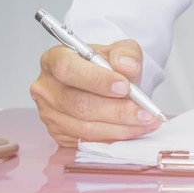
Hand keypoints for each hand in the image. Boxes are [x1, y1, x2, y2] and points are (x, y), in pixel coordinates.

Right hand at [29, 40, 161, 146]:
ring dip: (120, 127)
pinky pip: (88, 141)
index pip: (68, 69)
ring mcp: (50, 113)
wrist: (108, 85)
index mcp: (55, 59)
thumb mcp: (121, 51)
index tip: (125, 87)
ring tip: (146, 121)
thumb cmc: (108, 67)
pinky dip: (115, 137)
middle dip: (116, 110)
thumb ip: (126, 54)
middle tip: (143, 111)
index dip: (97, 80)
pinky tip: (134, 130)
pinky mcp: (60, 134)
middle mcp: (47, 88)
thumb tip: (126, 66)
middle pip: (78, 103)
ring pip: (85, 127)